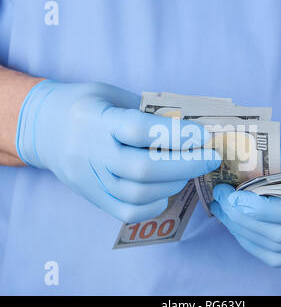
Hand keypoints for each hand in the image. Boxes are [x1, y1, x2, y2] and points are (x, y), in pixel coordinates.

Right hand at [16, 80, 220, 221]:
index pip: (139, 130)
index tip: (202, 135)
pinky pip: (126, 211)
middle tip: (210, 157)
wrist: (44, 129)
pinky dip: (154, 204)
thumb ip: (145, 112)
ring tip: (189, 170)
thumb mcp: (112, 95)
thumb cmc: (86, 106)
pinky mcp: (92, 197)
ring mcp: (90, 179)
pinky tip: (167, 190)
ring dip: (174, 183)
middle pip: (142, 169)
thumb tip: (187, 129)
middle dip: (186, 165)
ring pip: (137, 194)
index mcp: (97, 120)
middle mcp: (91, 152)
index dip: (176, 134)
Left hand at [211, 134, 280, 266]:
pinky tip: (240, 228)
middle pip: (279, 236)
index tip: (230, 194)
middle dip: (241, 218)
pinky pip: (279, 258)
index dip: (256, 208)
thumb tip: (241, 170)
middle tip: (221, 199)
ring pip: (275, 251)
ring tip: (224, 212)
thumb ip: (278, 162)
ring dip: (243, 232)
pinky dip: (254, 244)